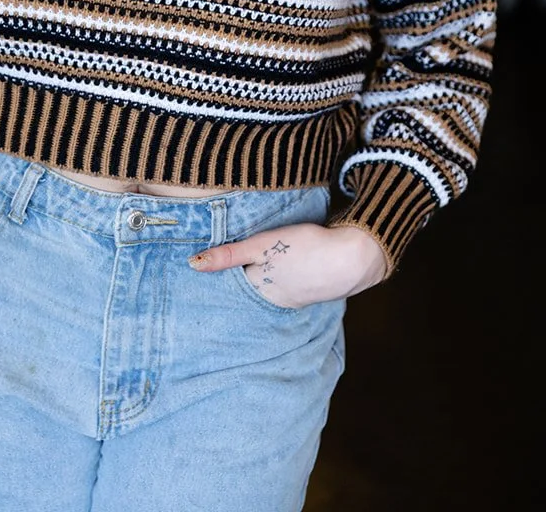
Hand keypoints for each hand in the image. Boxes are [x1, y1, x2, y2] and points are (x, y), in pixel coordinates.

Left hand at [189, 222, 387, 308]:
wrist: (353, 259)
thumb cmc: (304, 249)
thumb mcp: (261, 245)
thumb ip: (229, 255)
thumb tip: (192, 264)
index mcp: (259, 290)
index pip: (232, 286)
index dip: (222, 277)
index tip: (206, 276)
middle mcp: (275, 300)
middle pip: (250, 290)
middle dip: (240, 282)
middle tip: (227, 272)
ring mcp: (296, 298)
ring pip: (270, 289)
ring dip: (263, 280)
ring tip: (254, 269)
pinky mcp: (313, 290)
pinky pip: (289, 288)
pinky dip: (283, 279)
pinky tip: (285, 269)